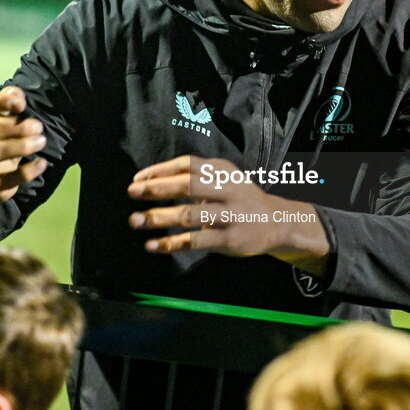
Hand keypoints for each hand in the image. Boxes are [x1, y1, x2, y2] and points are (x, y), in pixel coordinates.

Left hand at [127, 155, 329, 275]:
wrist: (277, 222)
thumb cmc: (240, 199)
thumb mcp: (225, 179)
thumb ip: (196, 177)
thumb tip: (151, 180)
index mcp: (222, 171)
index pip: (187, 164)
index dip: (160, 170)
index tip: (138, 179)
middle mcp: (227, 189)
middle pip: (187, 185)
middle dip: (157, 188)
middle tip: (132, 192)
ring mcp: (229, 215)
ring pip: (188, 215)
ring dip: (159, 218)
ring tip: (135, 220)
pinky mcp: (229, 239)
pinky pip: (195, 241)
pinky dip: (171, 243)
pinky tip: (152, 245)